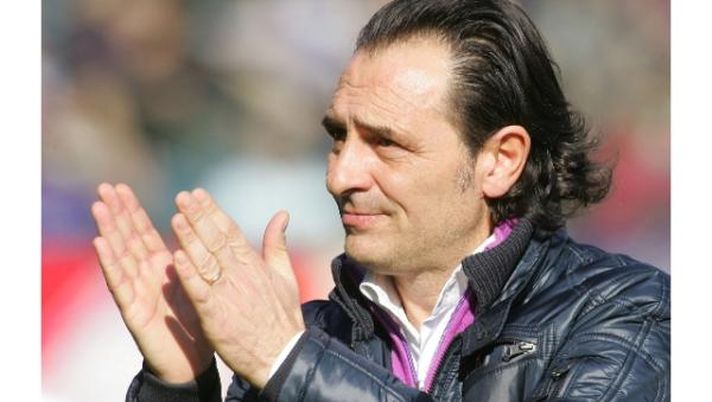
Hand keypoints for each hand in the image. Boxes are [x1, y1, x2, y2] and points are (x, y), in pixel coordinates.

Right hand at [91, 183, 213, 382]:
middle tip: (104, 186)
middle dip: (116, 213)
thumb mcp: (199, 282)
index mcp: (161, 267)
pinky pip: (121, 285)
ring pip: (120, 256)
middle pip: (127, 239)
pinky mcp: (134, 311)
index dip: (132, 210)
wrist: (192, 361)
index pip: (143, 233)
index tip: (121, 187)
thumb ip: (196, 256)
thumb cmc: (197, 321)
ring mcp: (136, 292)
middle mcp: (144, 276)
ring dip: (109, 231)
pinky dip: (110, 264)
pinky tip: (100, 244)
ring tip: (99, 206)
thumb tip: (200, 225)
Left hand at [169, 188, 304, 388]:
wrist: (281, 355)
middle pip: (216, 240)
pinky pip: (199, 291)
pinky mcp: (216, 315)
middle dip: (198, 217)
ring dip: (190, 239)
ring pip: (205, 261)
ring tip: (175, 218)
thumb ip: (278, 244)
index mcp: (254, 265)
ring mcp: (227, 294)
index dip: (213, 211)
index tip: (198, 193)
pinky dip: (188, 275)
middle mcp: (240, 275)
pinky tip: (176, 258)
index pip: (231, 231)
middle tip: (182, 196)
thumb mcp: (286, 276)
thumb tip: (282, 214)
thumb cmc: (283, 317)